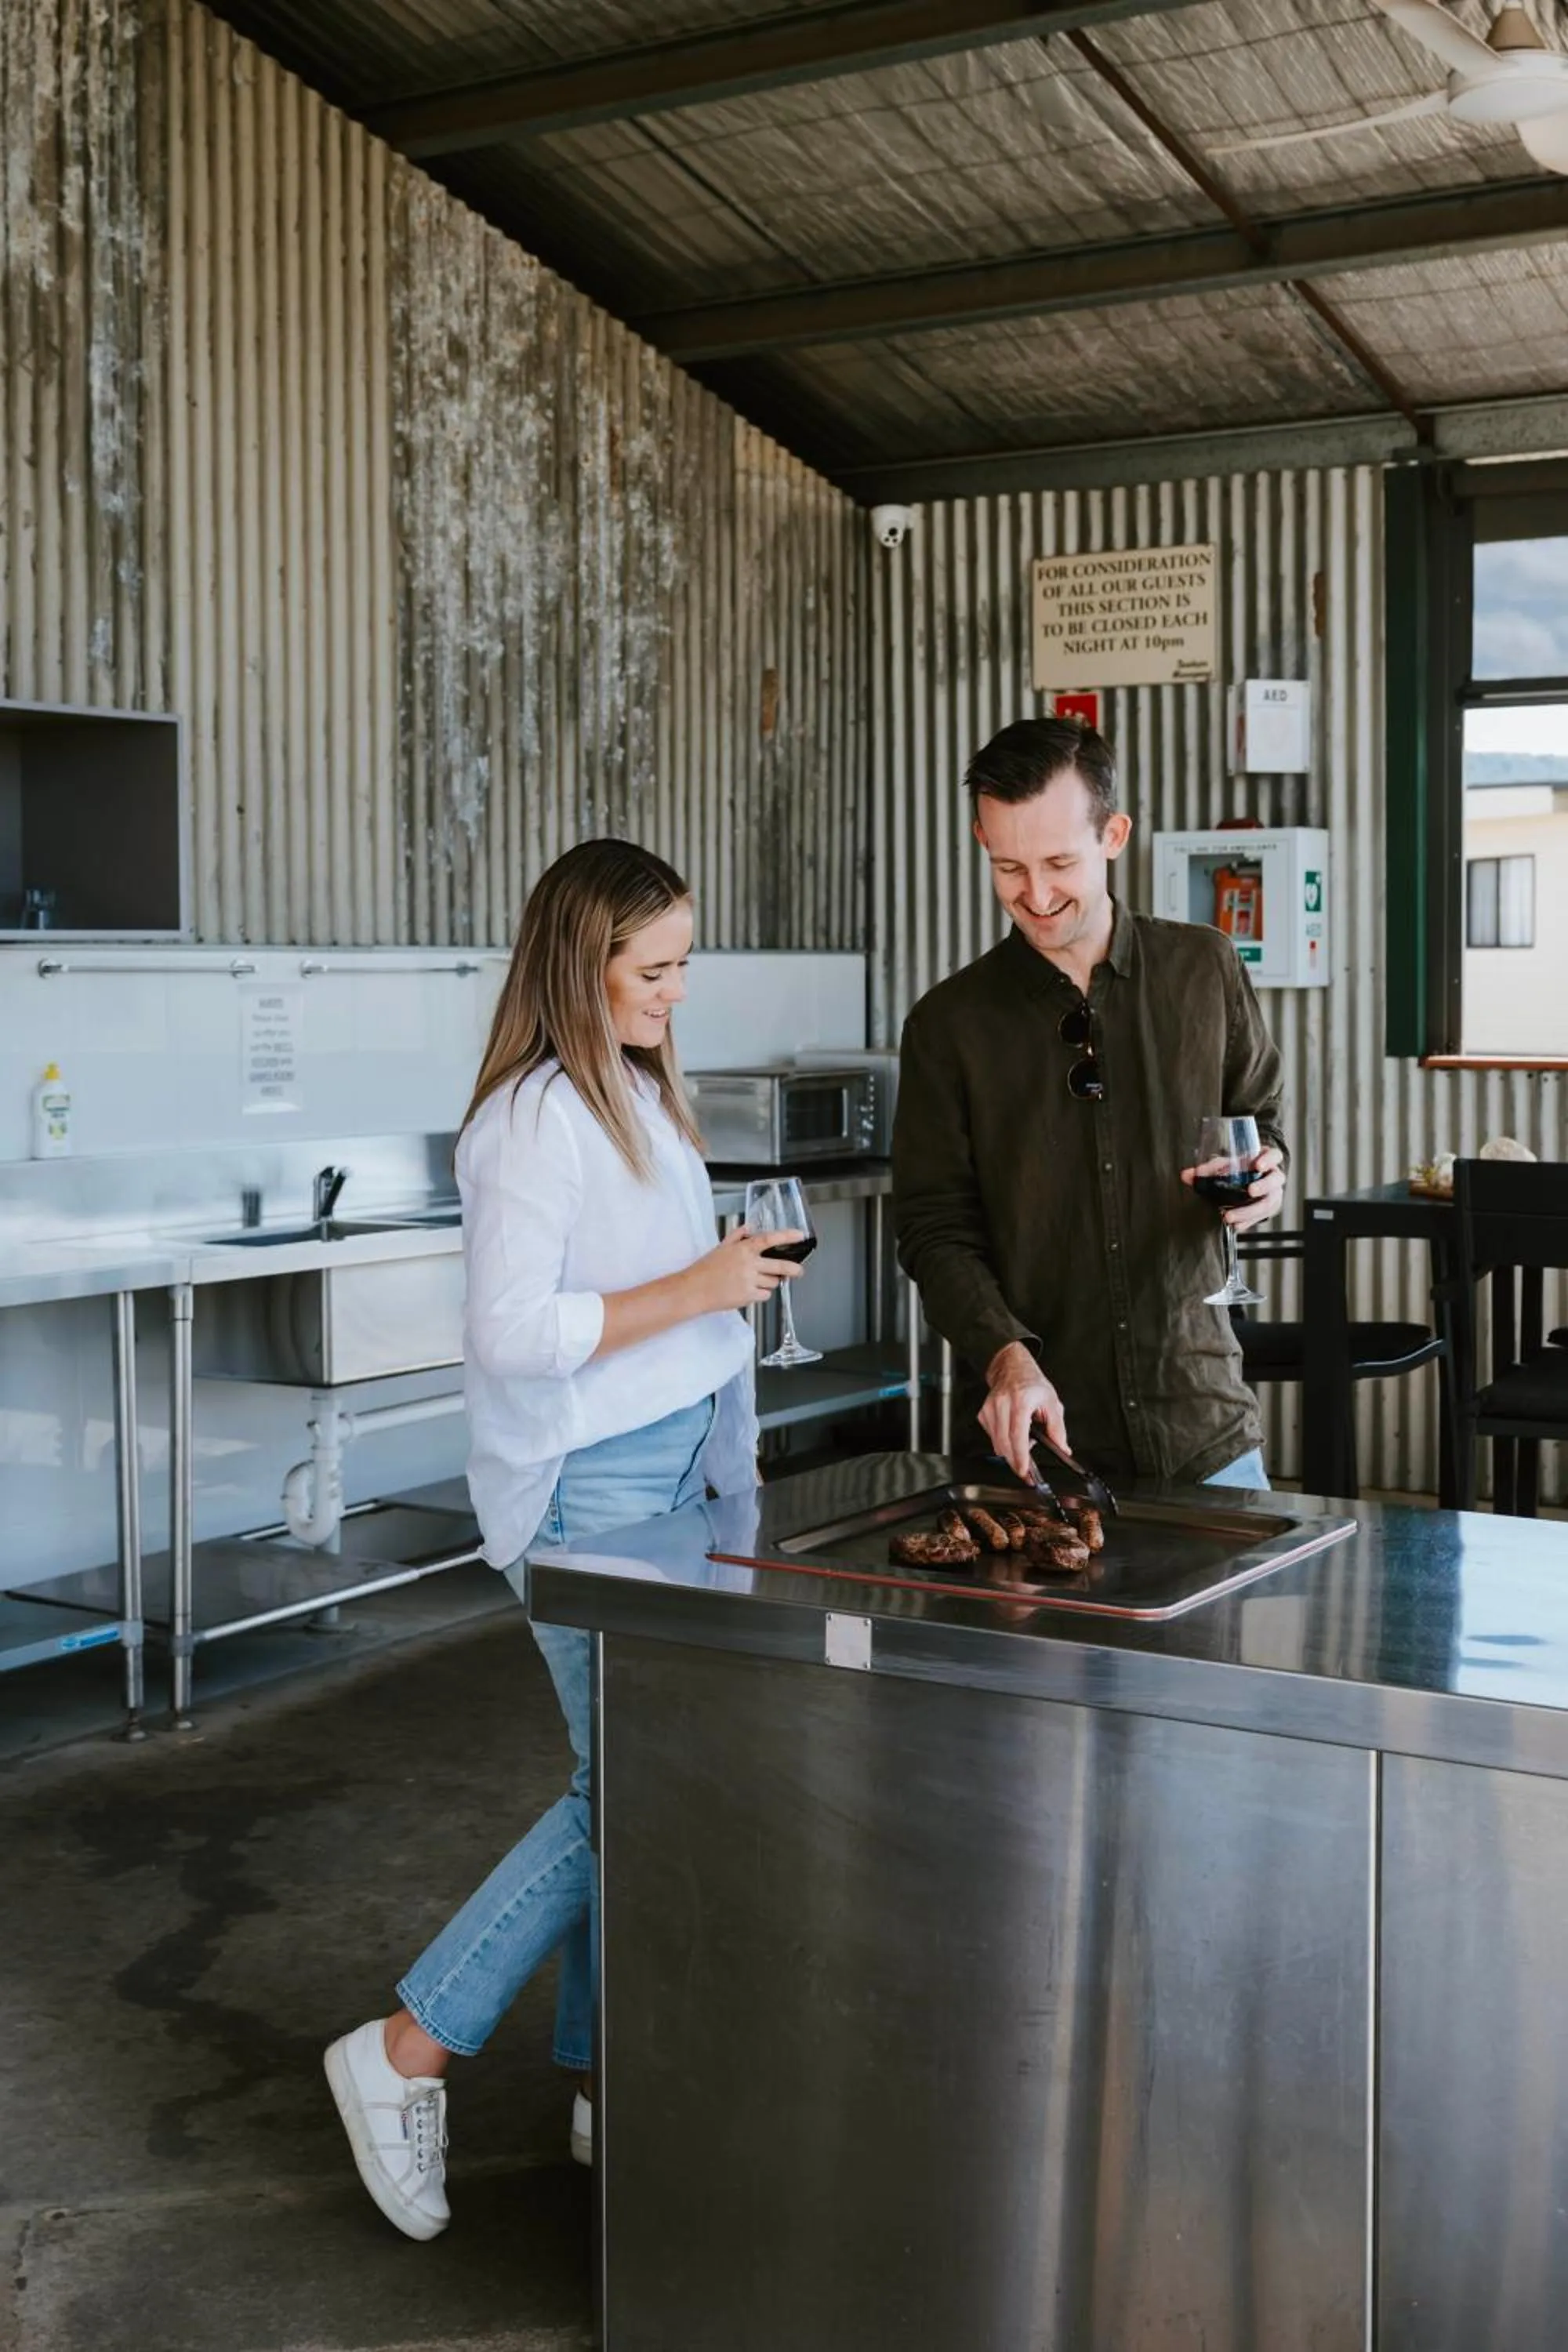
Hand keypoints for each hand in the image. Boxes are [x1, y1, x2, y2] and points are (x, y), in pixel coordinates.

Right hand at [689, 1224, 804, 1313]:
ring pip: (773, 1282)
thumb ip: (737, 1236)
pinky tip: (750, 1290)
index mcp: (743, 1249)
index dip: (787, 1236)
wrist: (694, 1290)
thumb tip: (749, 1228)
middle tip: (798, 1270)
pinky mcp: (748, 1296)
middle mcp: (749, 1264)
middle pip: (780, 1266)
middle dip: (793, 1269)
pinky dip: (761, 1293)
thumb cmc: (705, 1269)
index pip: (769, 1239)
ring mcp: (749, 1281)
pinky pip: (765, 1295)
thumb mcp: (720, 1247)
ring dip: (770, 1281)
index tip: (799, 1235)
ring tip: (756, 1280)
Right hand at [980, 1341, 1069, 1482]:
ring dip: (1010, 1452)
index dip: (1020, 1455)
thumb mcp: (1052, 1402)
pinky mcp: (983, 1414)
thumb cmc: (1031, 1383)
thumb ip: (1057, 1428)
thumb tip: (1062, 1448)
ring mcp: (990, 1409)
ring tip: (1024, 1446)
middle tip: (1027, 1472)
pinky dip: (1003, 1443)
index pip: (1017, 1434)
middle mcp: (1002, 1404)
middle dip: (1015, 1462)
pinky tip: (1013, 1436)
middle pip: (1004, 1443)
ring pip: (997, 1443)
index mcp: (1020, 1401)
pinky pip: (992, 1437)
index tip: (1024, 1470)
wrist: (1011, 1367)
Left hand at [1180, 1143, 1285, 1232]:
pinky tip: (1235, 1226)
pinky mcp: (1270, 1209)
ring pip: (1268, 1203)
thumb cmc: (1239, 1169)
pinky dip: (1247, 1222)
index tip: (1257, 1166)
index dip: (1268, 1159)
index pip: (1275, 1156)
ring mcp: (1274, 1194)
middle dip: (1262, 1186)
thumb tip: (1186, 1175)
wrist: (1250, 1180)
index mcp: (1265, 1159)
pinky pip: (1261, 1217)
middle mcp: (1273, 1176)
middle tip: (1249, 1191)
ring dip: (1249, 1211)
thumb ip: (1207, 1169)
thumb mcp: (1224, 1165)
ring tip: (1230, 1217)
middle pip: (1274, 1181)